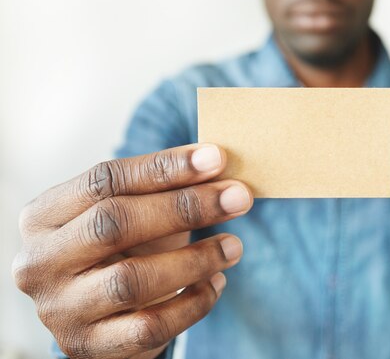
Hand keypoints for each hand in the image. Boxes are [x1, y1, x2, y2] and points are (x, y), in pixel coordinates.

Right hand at [12, 144, 252, 358]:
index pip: (105, 180)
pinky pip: (150, 326)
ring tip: (233, 246)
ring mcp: (60, 309)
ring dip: (195, 259)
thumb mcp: (132, 213)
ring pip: (132, 280)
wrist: (102, 314)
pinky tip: (216, 283)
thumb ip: (163, 189)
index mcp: (44, 216)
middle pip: (114, 224)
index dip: (165, 167)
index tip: (216, 158)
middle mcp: (41, 261)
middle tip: (238, 198)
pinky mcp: (88, 346)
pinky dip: (193, 303)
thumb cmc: (122, 249)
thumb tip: (218, 163)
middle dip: (185, 207)